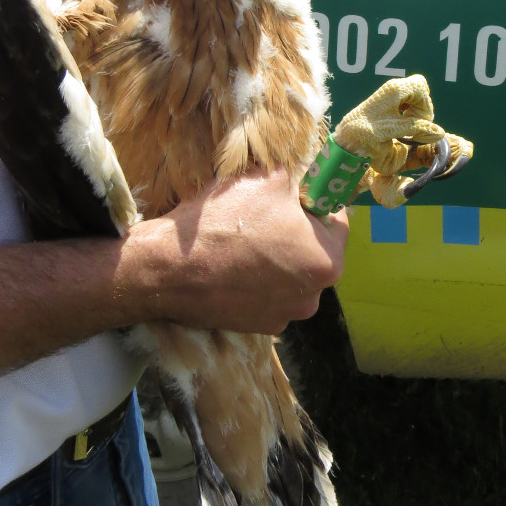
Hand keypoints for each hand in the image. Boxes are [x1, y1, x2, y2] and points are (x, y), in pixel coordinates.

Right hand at [122, 168, 349, 335]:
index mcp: (328, 261)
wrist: (169, 269)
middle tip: (260, 214)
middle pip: (313, 250)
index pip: (336, 220)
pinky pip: (265, 293)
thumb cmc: (225, 221)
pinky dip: (254, 279)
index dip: (313, 200)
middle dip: (293, 230)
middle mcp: (313, 297)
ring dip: (274, 256)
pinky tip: (230, 265)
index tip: (289, 193)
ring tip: (241, 240)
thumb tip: (304, 178)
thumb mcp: (269, 177)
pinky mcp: (256, 327)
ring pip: (288, 273)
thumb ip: (298, 178)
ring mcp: (284, 316)